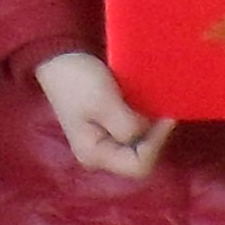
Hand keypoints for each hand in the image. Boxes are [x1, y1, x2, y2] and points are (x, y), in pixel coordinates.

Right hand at [33, 51, 174, 181]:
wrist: (57, 58)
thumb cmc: (77, 80)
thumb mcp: (104, 102)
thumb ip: (128, 125)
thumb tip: (148, 131)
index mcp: (94, 154)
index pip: (138, 166)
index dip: (157, 144)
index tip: (166, 116)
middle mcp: (99, 155)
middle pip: (140, 158)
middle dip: (155, 135)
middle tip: (164, 109)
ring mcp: (103, 142)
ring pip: (138, 145)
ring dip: (150, 126)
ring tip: (157, 105)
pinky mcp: (107, 128)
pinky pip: (132, 133)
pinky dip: (143, 120)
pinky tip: (147, 104)